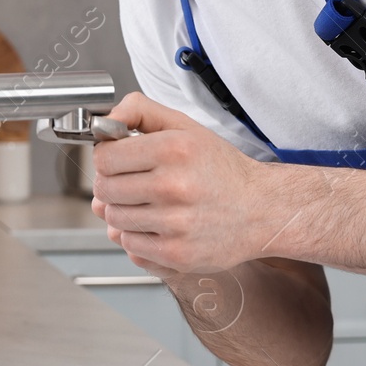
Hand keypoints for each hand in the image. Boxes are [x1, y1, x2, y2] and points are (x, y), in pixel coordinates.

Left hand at [88, 92, 268, 273]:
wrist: (261, 210)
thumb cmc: (222, 169)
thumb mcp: (185, 127)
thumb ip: (141, 112)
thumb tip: (104, 122)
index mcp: (174, 150)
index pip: (105, 157)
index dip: (107, 157)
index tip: (118, 159)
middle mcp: (174, 186)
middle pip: (104, 189)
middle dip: (112, 184)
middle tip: (133, 182)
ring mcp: (175, 223)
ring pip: (113, 219)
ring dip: (123, 211)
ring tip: (148, 203)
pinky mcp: (176, 253)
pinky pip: (130, 245)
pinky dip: (137, 235)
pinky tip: (158, 223)